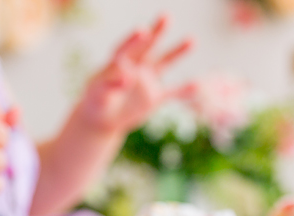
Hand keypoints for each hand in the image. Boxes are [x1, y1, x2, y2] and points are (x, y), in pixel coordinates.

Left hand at [77, 16, 194, 134]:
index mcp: (117, 64)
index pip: (125, 49)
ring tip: (191, 40)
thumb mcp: (98, 95)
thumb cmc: (96, 103)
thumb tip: (126, 78)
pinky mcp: (154, 97)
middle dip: (156, 32)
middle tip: (166, 16)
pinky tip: (197, 85)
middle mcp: (134, 67)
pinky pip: (172, 93)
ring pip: (163, 63)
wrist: (102, 120)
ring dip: (176, 52)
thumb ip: (110, 85)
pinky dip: (184, 90)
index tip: (142, 31)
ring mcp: (146, 81)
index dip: (133, 41)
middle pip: (147, 47)